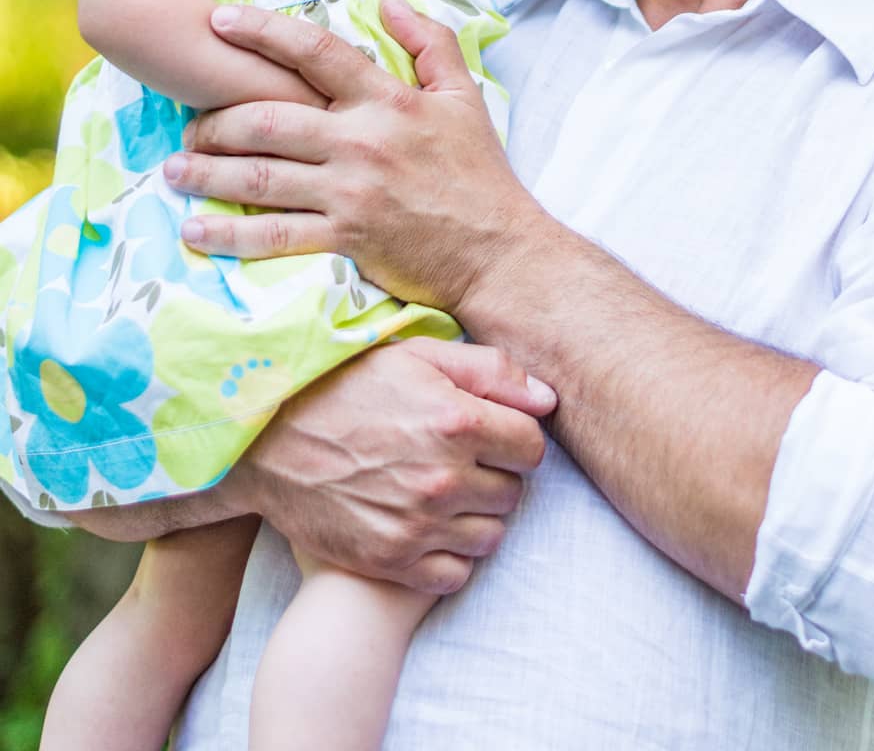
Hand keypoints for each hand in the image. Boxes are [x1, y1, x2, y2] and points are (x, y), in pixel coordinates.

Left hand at [166, 0, 546, 312]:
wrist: (499, 250)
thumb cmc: (479, 173)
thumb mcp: (464, 96)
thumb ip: (429, 42)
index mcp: (388, 101)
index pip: (315, 54)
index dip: (263, 33)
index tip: (220, 21)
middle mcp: (360, 142)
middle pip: (267, 119)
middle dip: (216, 119)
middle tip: (188, 123)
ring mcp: (349, 194)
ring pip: (260, 177)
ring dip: (208, 172)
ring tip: (174, 170)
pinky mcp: (345, 240)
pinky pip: (275, 236)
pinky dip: (229, 235)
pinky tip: (195, 231)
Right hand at [219, 338, 555, 593]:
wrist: (267, 441)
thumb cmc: (346, 387)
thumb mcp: (417, 356)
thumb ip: (490, 372)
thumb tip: (548, 400)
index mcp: (457, 420)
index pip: (532, 446)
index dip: (514, 437)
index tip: (490, 432)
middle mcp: (444, 477)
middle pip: (513, 492)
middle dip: (495, 474)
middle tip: (460, 459)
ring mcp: (418, 524)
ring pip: (491, 535)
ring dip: (476, 516)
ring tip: (443, 491)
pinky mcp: (392, 560)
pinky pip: (456, 574)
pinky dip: (450, 555)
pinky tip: (427, 526)